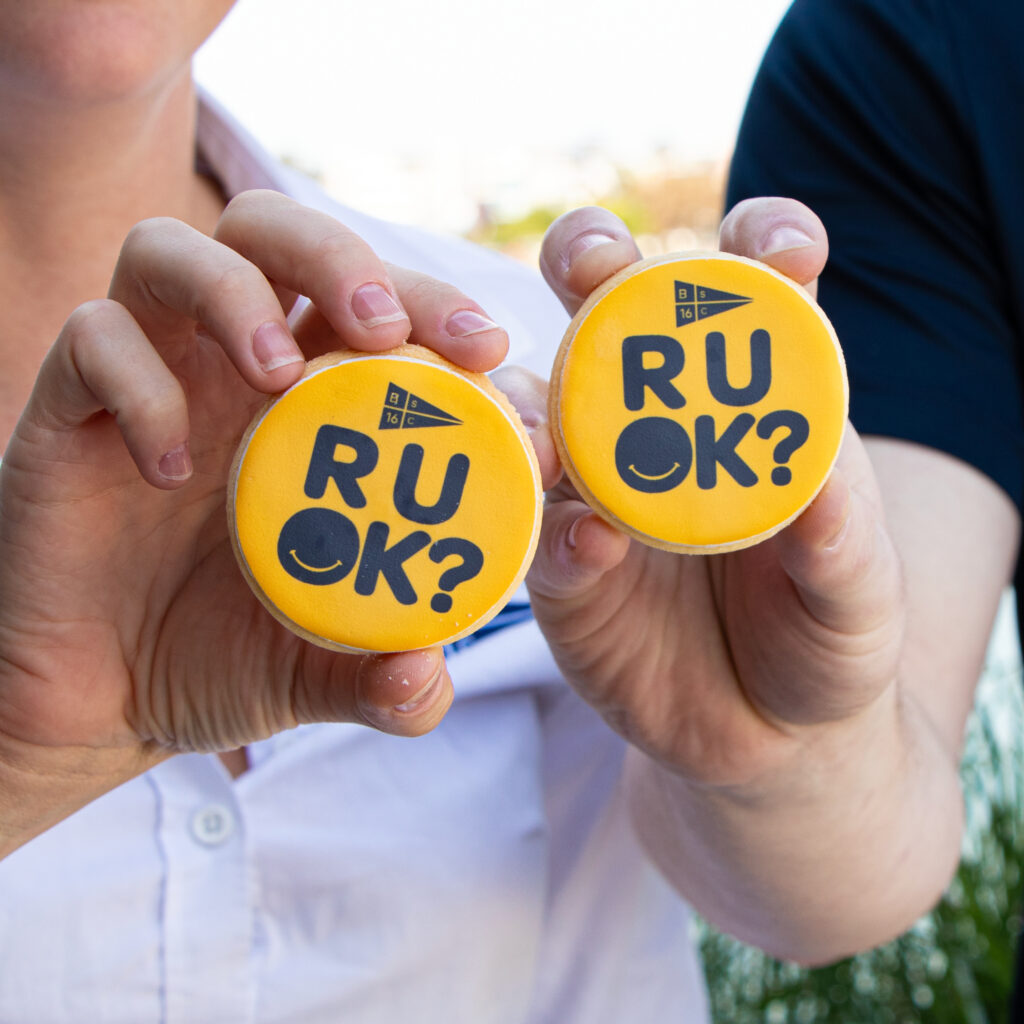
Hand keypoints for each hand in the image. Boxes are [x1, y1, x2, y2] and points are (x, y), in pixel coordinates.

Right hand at [0, 190, 508, 852]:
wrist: (103, 697)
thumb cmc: (225, 656)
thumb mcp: (319, 673)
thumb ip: (382, 682)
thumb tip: (425, 680)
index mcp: (311, 403)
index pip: (376, 304)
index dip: (436, 305)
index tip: (487, 351)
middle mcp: (229, 370)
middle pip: (277, 234)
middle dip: (341, 259)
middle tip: (385, 328)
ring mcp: (148, 378)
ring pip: (172, 251)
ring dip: (235, 293)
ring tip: (273, 374)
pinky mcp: (66, 411)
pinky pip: (90, 342)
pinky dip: (138, 384)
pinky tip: (170, 467)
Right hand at [530, 198, 902, 785]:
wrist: (767, 736)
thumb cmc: (824, 635)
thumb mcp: (856, 593)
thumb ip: (842, 542)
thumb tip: (816, 481)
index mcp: (744, 402)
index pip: (750, 292)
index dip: (761, 245)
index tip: (781, 252)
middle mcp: (654, 425)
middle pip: (608, 309)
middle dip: (593, 262)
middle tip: (596, 268)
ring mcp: (593, 491)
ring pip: (537, 408)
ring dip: (534, 400)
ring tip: (552, 431)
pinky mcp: (559, 567)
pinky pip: (542, 536)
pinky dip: (559, 532)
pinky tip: (592, 547)